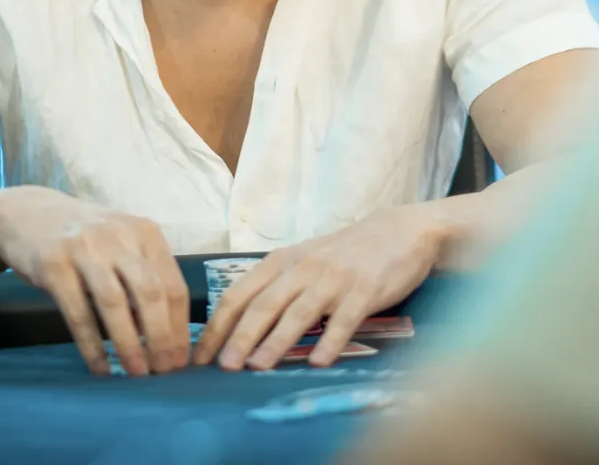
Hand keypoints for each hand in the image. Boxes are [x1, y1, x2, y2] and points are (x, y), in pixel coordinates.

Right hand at [0, 186, 190, 375]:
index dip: (181, 327)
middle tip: (164, 372)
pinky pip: (78, 312)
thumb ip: (143, 280)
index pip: (174, 284)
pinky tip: (100, 367)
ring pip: (115, 303)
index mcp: (144, 233)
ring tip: (136, 373)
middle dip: (162, 338)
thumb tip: (162, 334)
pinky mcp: (53, 264)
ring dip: (129, 344)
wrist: (25, 213)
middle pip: (151, 293)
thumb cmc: (83, 239)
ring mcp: (85, 248)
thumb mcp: (121, 247)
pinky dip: (92, 345)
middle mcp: (119, 237)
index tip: (181, 359)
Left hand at [193, 205, 444, 370]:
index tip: (200, 357)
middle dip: (239, 338)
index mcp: (280, 262)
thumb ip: (275, 289)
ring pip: (299, 313)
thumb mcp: (301, 263)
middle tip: (222, 368)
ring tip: (257, 367)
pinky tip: (319, 362)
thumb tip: (239, 331)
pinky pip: (344, 319)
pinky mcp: (365, 291)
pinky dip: (330, 341)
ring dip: (276, 342)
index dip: (217, 327)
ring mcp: (334, 280)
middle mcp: (302, 269)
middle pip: (263, 305)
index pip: (238, 295)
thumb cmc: (342, 254)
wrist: (397, 231)